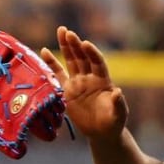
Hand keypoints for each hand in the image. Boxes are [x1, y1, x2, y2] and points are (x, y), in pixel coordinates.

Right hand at [41, 26, 127, 141]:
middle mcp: (90, 77)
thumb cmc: (114, 122)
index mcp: (103, 80)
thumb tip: (118, 92)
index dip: (92, 53)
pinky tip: (44, 51)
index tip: (85, 43)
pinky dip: (51, 63)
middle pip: (82, 57)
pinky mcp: (67, 90)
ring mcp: (78, 82)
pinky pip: (58, 74)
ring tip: (61, 31)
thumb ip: (118, 103)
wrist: (102, 132)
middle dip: (75, 44)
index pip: (97, 62)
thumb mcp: (119, 114)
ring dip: (66, 46)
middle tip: (67, 32)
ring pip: (71, 61)